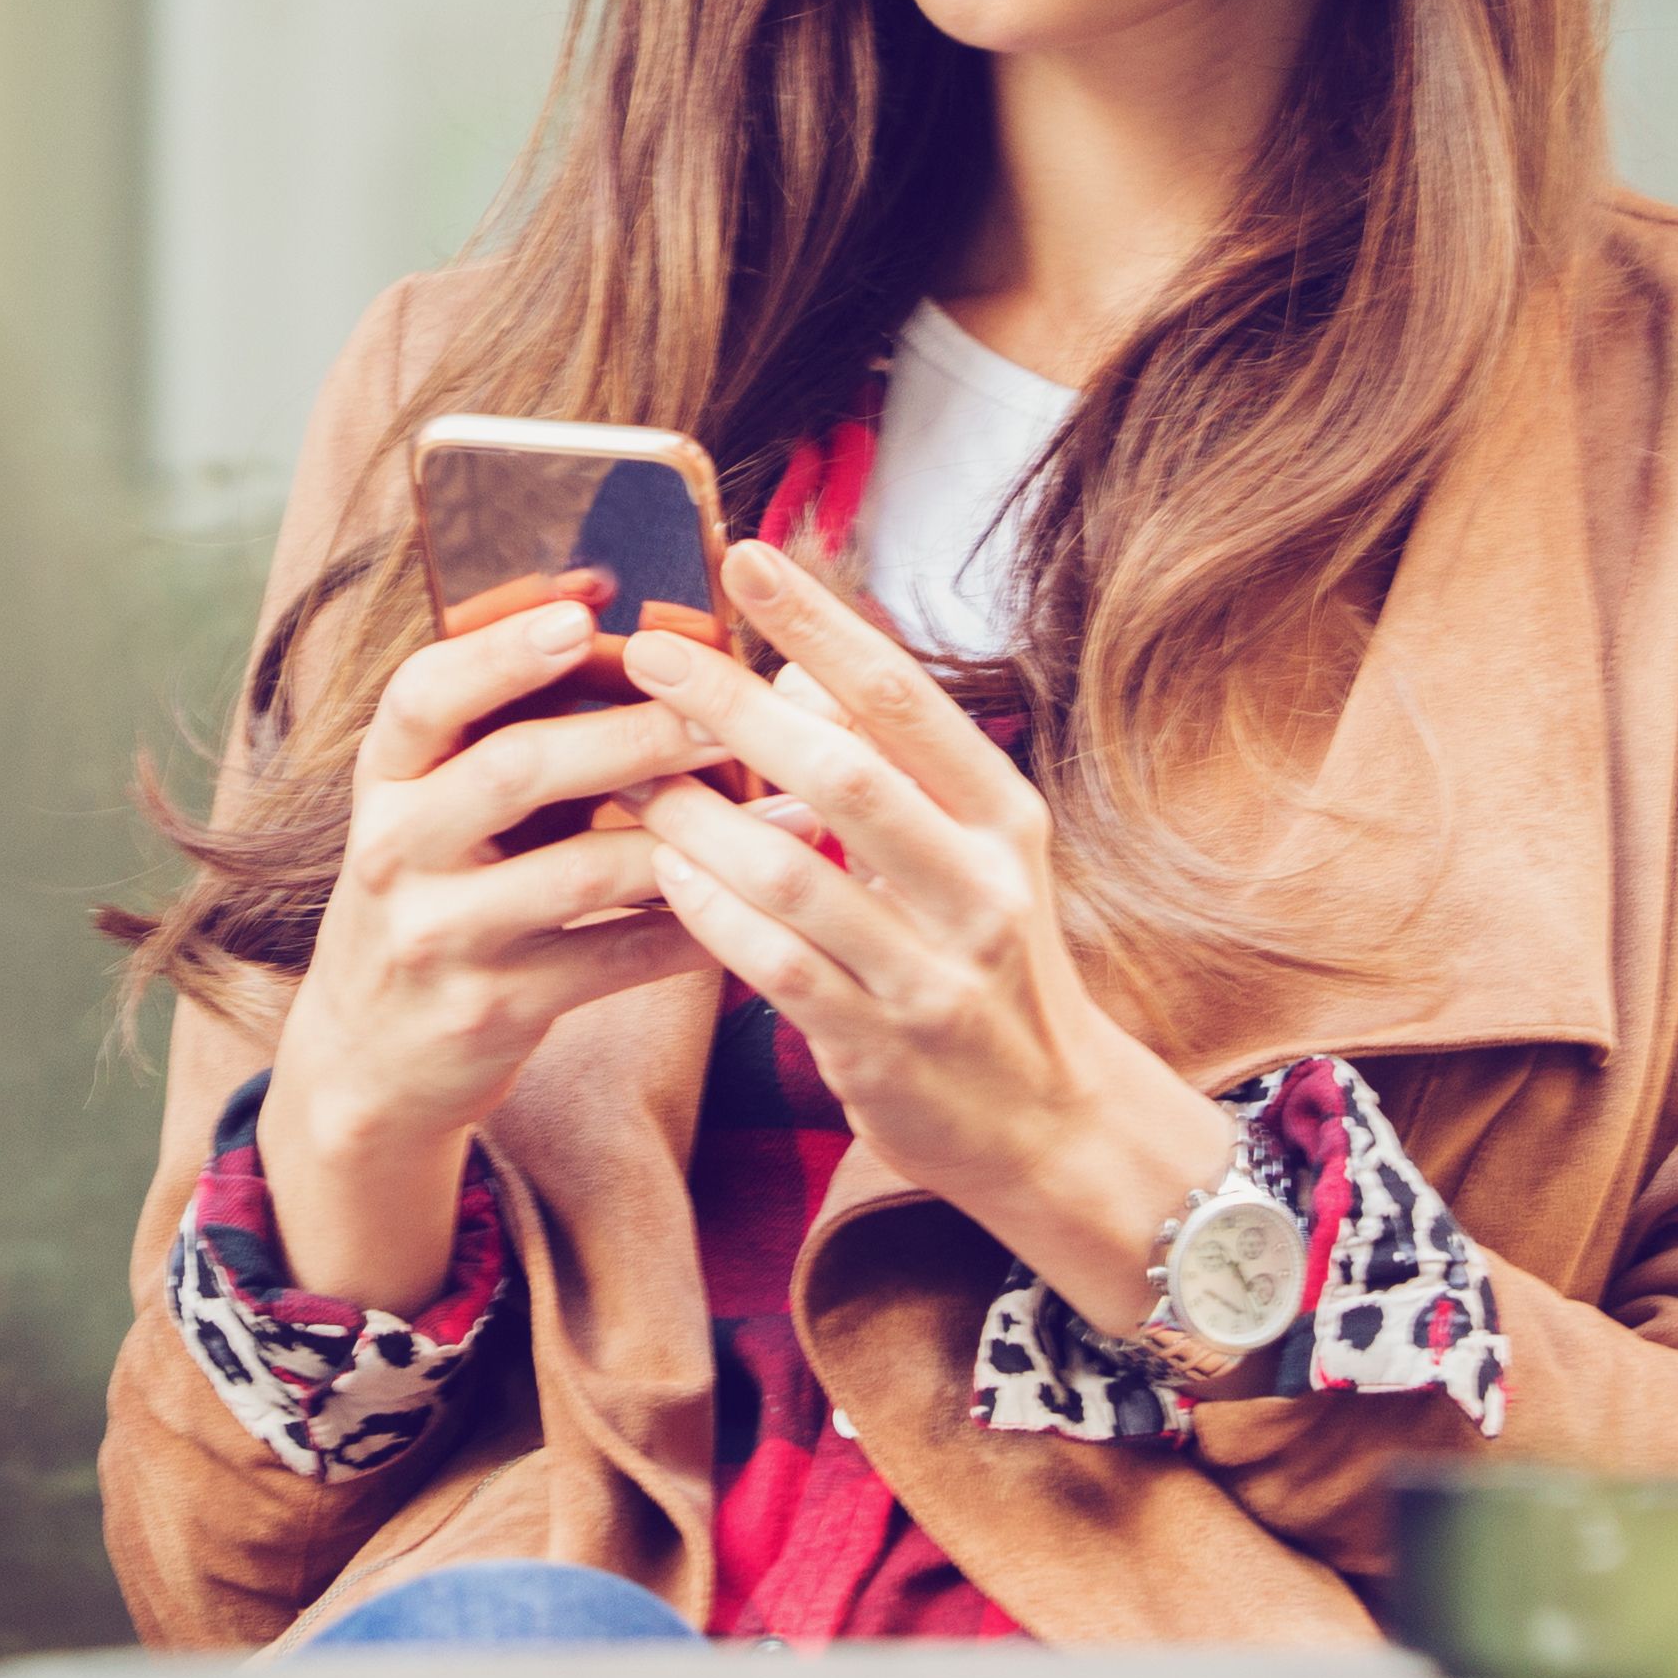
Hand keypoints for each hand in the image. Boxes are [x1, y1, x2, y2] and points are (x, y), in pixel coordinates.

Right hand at [258, 577, 726, 1308]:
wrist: (367, 1059)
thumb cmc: (432, 893)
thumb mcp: (430, 805)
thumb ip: (499, 722)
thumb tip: (601, 602)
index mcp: (384, 778)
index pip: (423, 693)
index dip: (502, 647)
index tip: (586, 610)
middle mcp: (394, 850)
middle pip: (514, 769)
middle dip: (630, 732)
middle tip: (722, 707)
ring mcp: (439, 937)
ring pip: (579, 872)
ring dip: (688, 832)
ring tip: (781, 809)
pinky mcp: (492, 1010)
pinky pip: (614, 961)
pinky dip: (689, 928)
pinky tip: (754, 903)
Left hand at [616, 540, 1238, 1342]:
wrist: (1051, 1122)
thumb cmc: (986, 960)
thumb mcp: (971, 852)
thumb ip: (894, 765)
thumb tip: (805, 670)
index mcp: (1003, 816)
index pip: (903, 697)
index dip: (822, 623)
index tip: (746, 554)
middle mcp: (979, 886)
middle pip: (842, 772)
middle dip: (735, 704)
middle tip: (649, 653)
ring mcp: (932, 971)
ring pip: (792, 874)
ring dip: (696, 815)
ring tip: (627, 770)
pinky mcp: (880, 1045)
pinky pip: (772, 965)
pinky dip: (706, 910)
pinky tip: (658, 869)